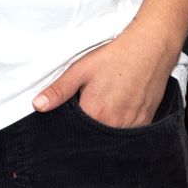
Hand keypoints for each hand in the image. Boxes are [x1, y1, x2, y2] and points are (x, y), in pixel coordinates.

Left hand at [32, 19, 181, 128]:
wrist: (149, 49)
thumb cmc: (116, 58)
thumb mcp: (81, 70)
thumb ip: (59, 90)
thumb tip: (38, 106)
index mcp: (95, 113)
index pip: (75, 132)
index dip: (70, 126)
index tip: (71, 117)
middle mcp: (114, 125)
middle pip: (94, 138)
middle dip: (86, 130)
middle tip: (90, 107)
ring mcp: (132, 126)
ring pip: (111, 138)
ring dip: (104, 130)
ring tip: (105, 107)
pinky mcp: (146, 123)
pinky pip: (129, 135)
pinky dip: (121, 128)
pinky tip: (119, 110)